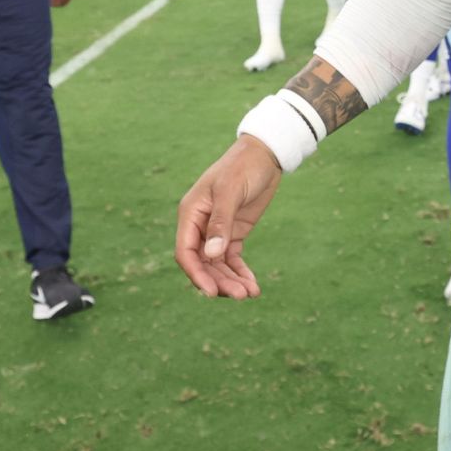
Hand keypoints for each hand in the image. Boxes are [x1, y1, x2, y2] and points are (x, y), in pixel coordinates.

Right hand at [174, 136, 285, 299]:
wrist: (264, 154)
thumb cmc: (243, 166)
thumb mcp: (231, 191)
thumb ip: (221, 222)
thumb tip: (212, 255)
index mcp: (190, 213)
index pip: (185, 252)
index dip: (197, 274)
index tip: (213, 292)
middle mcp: (200, 225)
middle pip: (203, 263)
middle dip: (220, 282)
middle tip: (241, 296)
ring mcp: (216, 231)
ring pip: (218, 265)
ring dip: (231, 281)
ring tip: (250, 293)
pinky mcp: (233, 233)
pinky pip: (232, 259)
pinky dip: (240, 273)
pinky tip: (253, 286)